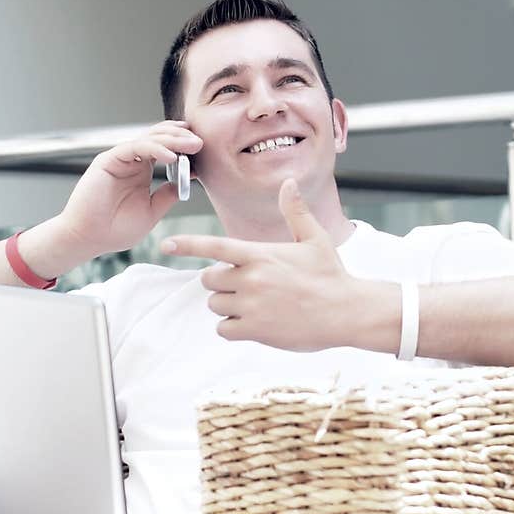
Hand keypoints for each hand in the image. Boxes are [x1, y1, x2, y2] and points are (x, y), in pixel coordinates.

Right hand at [58, 121, 202, 258]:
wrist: (90, 239)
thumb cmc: (116, 230)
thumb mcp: (151, 212)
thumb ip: (167, 196)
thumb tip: (187, 181)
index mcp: (141, 171)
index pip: (165, 149)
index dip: (183, 146)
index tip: (201, 150)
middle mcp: (131, 161)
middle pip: (159, 138)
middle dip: (181, 138)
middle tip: (200, 142)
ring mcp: (119, 159)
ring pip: (149, 138)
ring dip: (172, 140)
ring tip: (191, 145)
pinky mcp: (108, 160)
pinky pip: (135, 147)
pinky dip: (154, 149)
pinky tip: (171, 157)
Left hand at [161, 178, 360, 350]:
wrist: (347, 312)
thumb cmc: (331, 275)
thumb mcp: (315, 239)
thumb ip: (295, 212)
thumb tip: (289, 183)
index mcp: (259, 253)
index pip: (214, 246)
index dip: (187, 245)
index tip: (166, 244)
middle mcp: (250, 278)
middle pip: (208, 280)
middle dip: (221, 283)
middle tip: (246, 286)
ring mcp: (251, 305)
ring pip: (215, 305)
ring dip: (228, 306)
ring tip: (257, 306)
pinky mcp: (255, 329)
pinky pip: (224, 329)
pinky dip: (233, 328)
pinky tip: (255, 324)